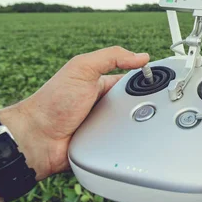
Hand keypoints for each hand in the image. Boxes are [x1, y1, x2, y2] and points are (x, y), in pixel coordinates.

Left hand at [0, 46, 148, 179]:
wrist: (38, 139)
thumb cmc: (53, 101)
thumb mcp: (82, 68)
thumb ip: (111, 57)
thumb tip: (141, 56)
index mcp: (101, 84)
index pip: (132, 79)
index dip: (146, 79)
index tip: (163, 80)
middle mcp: (105, 105)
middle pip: (136, 103)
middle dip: (145, 104)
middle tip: (158, 104)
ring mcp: (106, 126)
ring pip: (134, 124)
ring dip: (139, 124)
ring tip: (148, 122)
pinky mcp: (105, 145)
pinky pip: (125, 143)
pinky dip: (130, 141)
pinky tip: (136, 140)